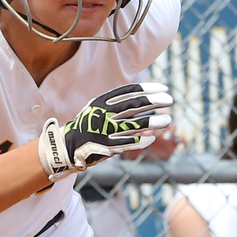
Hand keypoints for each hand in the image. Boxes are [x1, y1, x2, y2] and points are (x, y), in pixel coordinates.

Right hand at [37, 82, 171, 177]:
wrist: (67, 146)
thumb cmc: (89, 125)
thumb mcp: (98, 108)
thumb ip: (116, 102)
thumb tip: (143, 95)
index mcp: (102, 102)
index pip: (129, 91)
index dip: (148, 89)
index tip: (164, 88)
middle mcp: (104, 115)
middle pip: (134, 105)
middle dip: (155, 101)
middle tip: (169, 100)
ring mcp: (106, 132)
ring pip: (136, 125)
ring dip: (154, 122)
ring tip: (168, 119)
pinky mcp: (107, 148)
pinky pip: (129, 144)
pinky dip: (143, 141)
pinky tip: (153, 138)